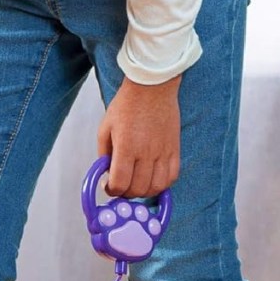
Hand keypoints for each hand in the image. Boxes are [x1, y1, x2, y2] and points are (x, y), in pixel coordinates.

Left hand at [97, 76, 181, 198]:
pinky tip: (152, 179)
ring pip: (156, 187)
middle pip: (138, 189)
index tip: (109, 186)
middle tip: (122, 185)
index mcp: (126, 147)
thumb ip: (104, 154)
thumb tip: (107, 174)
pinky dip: (162, 184)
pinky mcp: (175, 149)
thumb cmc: (126, 106)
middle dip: (126, 193)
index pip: (120, 183)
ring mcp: (163, 151)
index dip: (112, 190)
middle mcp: (146, 152)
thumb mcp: (105, 129)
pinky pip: (172, 177)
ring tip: (137, 184)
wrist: (152, 87)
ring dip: (144, 191)